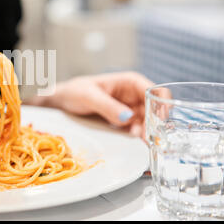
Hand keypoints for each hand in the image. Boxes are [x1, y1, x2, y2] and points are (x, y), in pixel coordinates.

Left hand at [27, 72, 153, 138]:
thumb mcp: (89, 97)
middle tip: (149, 136)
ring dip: (147, 131)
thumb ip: (108, 106)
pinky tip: (136, 142)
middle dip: (155, 122)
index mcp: (130, 82)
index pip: (155, 91)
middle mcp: (133, 95)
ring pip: (148, 121)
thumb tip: (128, 117)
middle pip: (155, 108)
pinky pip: (138, 128)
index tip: (159, 122)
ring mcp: (130, 108)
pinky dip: (139, 135)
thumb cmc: (75, 91)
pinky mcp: (124, 121)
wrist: (62, 101)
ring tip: (141, 140)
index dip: (161, 105)